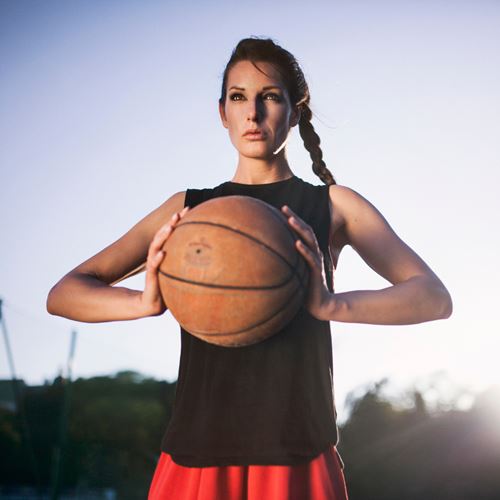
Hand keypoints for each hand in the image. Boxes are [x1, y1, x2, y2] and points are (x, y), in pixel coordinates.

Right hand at [139, 207, 189, 316]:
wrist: (155, 304)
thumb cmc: (170, 287)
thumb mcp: (183, 273)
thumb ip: (194, 264)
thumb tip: (219, 256)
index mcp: (166, 252)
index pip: (171, 233)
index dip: (178, 220)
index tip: (189, 208)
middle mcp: (158, 255)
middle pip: (162, 235)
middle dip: (171, 223)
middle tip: (179, 213)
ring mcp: (153, 265)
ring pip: (155, 247)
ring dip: (163, 236)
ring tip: (170, 227)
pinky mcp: (151, 277)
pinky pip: (153, 267)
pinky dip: (157, 259)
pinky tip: (163, 253)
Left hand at [281, 205, 335, 320]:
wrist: (321, 305)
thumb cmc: (306, 288)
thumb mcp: (296, 272)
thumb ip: (290, 262)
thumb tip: (274, 255)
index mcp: (309, 251)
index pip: (302, 231)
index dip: (294, 219)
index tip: (282, 208)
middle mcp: (313, 253)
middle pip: (305, 231)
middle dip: (295, 218)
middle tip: (284, 207)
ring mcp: (315, 261)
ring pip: (308, 241)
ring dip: (299, 230)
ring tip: (290, 220)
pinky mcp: (316, 272)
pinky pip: (309, 259)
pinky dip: (303, 250)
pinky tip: (296, 243)